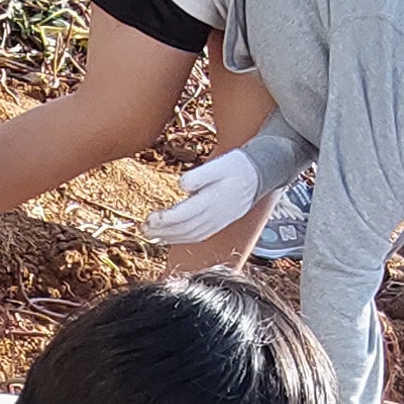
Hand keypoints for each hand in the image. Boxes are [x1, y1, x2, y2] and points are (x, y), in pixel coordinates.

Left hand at [145, 148, 264, 246]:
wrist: (260, 174)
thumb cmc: (238, 166)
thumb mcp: (220, 164)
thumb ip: (200, 175)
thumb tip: (182, 185)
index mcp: (213, 200)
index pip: (184, 215)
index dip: (165, 220)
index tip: (149, 219)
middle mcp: (215, 215)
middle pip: (184, 229)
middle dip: (163, 232)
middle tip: (143, 229)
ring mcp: (218, 222)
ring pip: (191, 236)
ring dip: (170, 238)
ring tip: (152, 236)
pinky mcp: (219, 223)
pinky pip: (198, 236)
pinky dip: (182, 239)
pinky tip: (171, 237)